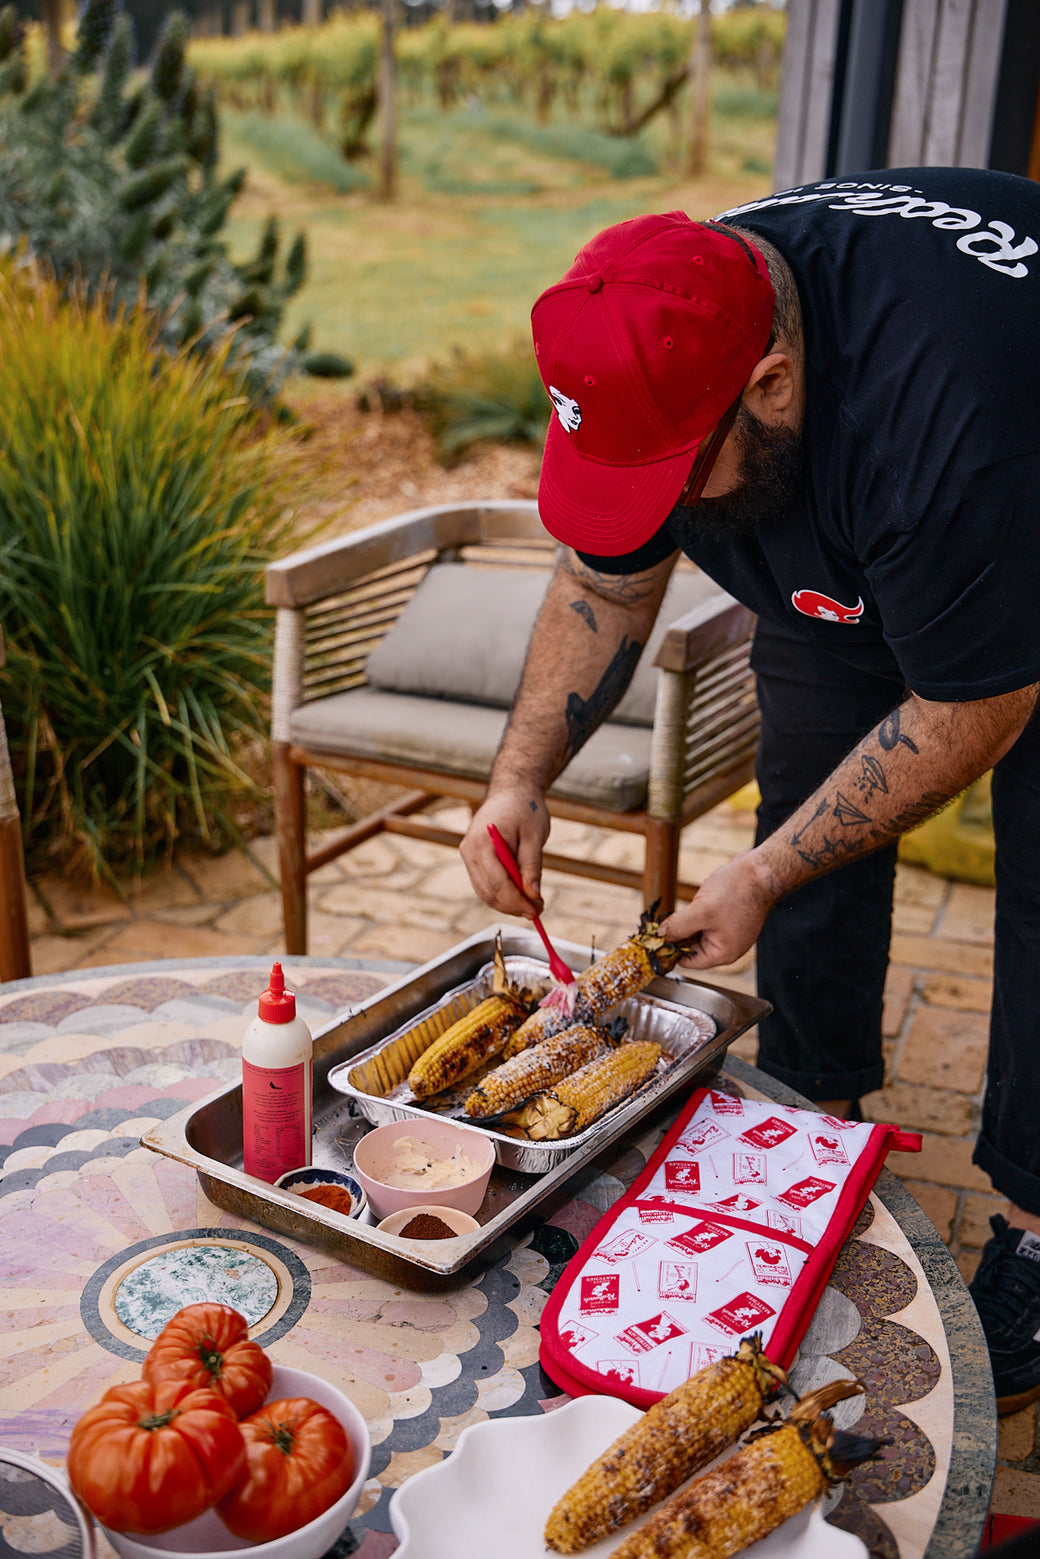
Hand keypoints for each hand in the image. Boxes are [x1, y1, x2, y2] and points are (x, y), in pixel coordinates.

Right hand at [460, 786, 549, 916]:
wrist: (511, 790)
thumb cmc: (525, 809)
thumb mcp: (534, 836)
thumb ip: (532, 866)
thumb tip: (532, 895)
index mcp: (484, 841)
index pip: (498, 882)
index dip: (517, 901)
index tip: (536, 911)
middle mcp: (470, 849)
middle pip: (489, 891)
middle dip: (513, 906)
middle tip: (537, 912)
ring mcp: (468, 854)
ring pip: (484, 892)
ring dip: (507, 904)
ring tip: (531, 906)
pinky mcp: (471, 858)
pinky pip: (484, 884)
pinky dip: (500, 894)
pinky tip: (519, 896)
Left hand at [660, 851, 776, 968]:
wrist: (761, 870)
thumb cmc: (738, 891)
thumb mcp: (701, 911)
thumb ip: (678, 926)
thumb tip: (660, 936)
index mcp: (723, 953)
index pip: (688, 961)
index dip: (670, 951)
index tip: (654, 939)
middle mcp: (727, 946)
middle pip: (692, 947)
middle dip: (677, 935)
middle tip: (663, 921)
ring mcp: (729, 932)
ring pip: (697, 933)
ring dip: (686, 923)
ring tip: (681, 910)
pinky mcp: (728, 918)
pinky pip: (706, 922)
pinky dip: (696, 915)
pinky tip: (694, 903)